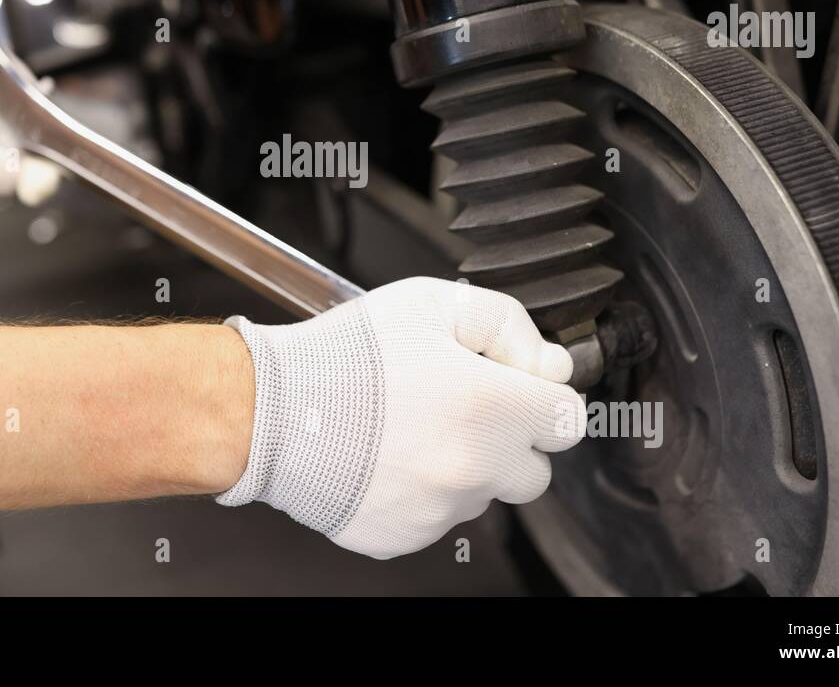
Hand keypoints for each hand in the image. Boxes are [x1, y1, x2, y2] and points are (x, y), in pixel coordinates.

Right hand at [217, 276, 584, 558]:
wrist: (270, 410)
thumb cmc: (346, 354)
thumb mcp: (431, 303)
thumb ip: (507, 323)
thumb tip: (549, 363)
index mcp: (492, 406)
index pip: (568, 420)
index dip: (542, 396)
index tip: (513, 386)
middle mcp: (475, 467)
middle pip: (534, 469)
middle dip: (509, 439)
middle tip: (459, 407)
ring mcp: (442, 509)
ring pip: (484, 494)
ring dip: (464, 466)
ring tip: (409, 426)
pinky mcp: (407, 536)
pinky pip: (438, 518)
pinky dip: (423, 492)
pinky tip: (389, 457)